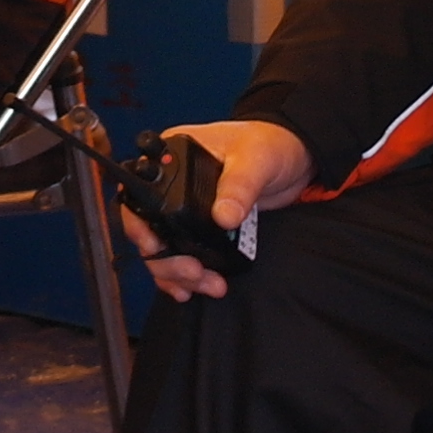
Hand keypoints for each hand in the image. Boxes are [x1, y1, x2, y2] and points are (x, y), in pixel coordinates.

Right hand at [127, 119, 312, 302]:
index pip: (138, 192)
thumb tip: (223, 217)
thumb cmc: (271, 144)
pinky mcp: (202, 228)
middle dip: (165, 258)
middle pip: (147, 228)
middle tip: (192, 272)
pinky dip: (186, 276)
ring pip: (164, 248)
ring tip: (204, 284)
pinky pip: (183, 255)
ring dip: (177, 273)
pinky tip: (195, 288)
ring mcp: (185, 208)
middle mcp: (171, 183)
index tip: (153, 247)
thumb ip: (239, 186)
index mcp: (172, 156)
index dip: (138, 224)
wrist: (295, 159)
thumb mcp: (255, 159)